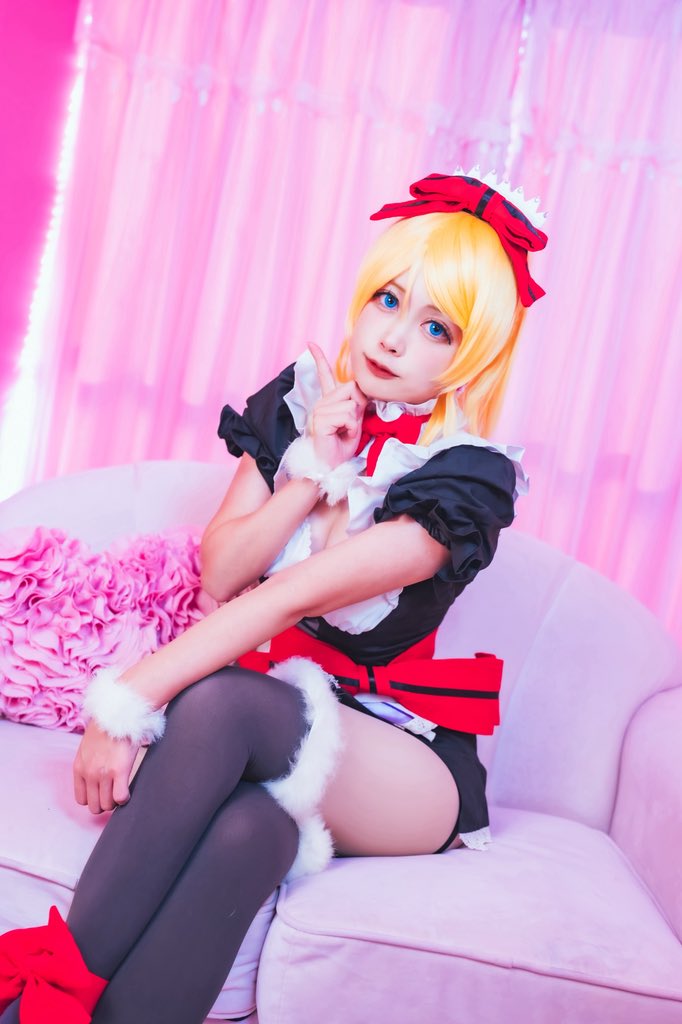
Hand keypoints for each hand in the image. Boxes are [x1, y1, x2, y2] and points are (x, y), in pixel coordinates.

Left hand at [73, 720, 139, 813]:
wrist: (119, 713)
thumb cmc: (107, 727)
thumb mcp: (88, 747)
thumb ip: (88, 763)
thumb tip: (96, 776)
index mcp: (79, 768)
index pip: (81, 800)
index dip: (94, 799)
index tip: (102, 794)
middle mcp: (89, 773)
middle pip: (94, 806)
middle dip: (105, 803)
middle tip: (114, 793)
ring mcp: (103, 774)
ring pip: (107, 805)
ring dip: (115, 801)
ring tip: (121, 790)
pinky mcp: (119, 771)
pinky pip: (120, 797)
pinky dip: (125, 798)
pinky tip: (128, 790)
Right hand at [307, 343, 367, 468]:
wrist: (328, 467)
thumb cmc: (340, 448)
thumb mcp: (354, 423)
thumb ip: (356, 406)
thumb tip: (361, 392)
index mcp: (327, 402)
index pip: (324, 376)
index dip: (319, 359)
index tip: (311, 344)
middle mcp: (320, 403)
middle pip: (351, 388)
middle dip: (358, 407)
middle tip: (349, 426)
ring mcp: (318, 411)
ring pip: (351, 404)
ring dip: (354, 422)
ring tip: (343, 433)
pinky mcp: (320, 420)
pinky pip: (347, 416)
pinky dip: (350, 428)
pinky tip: (340, 435)